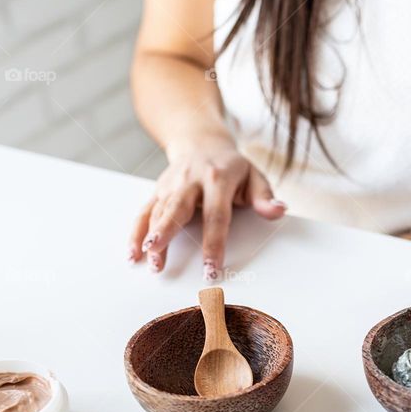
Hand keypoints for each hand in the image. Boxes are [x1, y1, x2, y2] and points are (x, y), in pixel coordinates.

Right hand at [128, 133, 285, 278]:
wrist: (202, 143)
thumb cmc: (232, 167)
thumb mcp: (254, 176)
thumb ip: (264, 197)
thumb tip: (278, 210)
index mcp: (219, 178)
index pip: (216, 215)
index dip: (213, 243)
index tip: (210, 268)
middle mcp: (191, 180)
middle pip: (178, 208)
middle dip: (167, 233)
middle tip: (158, 257)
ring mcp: (172, 184)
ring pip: (159, 211)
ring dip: (150, 236)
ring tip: (148, 260)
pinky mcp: (158, 190)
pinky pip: (145, 211)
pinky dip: (136, 231)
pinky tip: (132, 252)